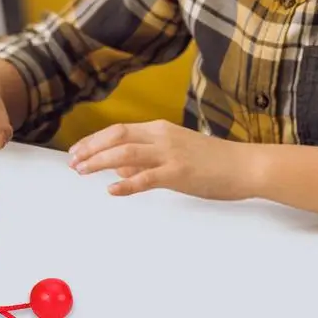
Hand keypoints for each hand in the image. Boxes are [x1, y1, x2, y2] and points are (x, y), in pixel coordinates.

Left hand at [68, 120, 253, 200]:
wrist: (245, 165)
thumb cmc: (211, 161)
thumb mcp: (173, 152)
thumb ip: (145, 158)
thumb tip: (117, 167)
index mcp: (158, 128)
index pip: (117, 130)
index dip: (93, 140)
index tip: (76, 150)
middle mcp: (160, 136)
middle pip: (116, 137)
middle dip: (90, 148)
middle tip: (72, 161)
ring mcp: (170, 154)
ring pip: (125, 153)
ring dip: (99, 161)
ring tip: (82, 171)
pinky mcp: (179, 173)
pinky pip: (147, 178)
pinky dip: (126, 183)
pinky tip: (112, 190)